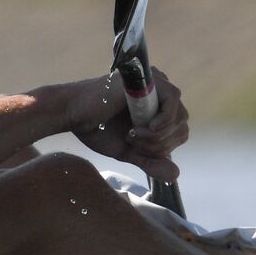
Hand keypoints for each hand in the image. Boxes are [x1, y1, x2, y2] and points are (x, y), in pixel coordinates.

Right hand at [69, 69, 188, 182]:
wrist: (74, 114)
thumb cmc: (96, 129)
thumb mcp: (129, 151)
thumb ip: (151, 162)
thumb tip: (175, 176)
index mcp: (156, 107)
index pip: (179, 131)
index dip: (164, 147)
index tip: (137, 147)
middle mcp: (159, 92)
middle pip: (181, 125)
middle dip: (160, 144)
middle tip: (133, 141)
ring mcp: (154, 83)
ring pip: (179, 116)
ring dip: (157, 135)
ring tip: (132, 134)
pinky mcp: (147, 79)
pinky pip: (172, 100)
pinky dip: (163, 120)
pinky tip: (143, 127)